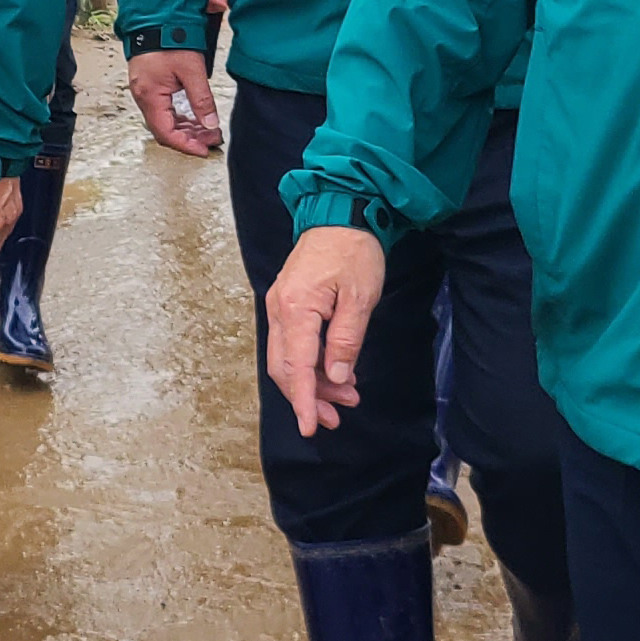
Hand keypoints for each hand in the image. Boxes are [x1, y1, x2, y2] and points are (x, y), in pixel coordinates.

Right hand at [129, 48, 220, 155]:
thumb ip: (202, 99)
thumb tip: (210, 124)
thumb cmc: (169, 39)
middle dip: (188, 138)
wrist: (155, 18)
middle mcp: (143, 97)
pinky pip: (162, 109)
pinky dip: (178, 117)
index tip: (203, 150)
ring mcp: (144, 91)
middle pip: (164, 130)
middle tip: (210, 140)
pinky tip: (192, 117)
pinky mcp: (149, 85)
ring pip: (163, 120)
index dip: (186, 145)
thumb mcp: (192, 70)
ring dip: (184, 128)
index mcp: (150, 96)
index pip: (166, 133)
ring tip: (206, 129)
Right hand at [265, 226, 387, 434]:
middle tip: (335, 418)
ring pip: (286, 358)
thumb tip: (334, 377)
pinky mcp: (287, 303)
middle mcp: (279, 309)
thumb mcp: (360, 298)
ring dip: (312, 382)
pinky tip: (333, 372)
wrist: (340, 213)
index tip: (310, 427)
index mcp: (296, 308)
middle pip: (284, 367)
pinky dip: (309, 364)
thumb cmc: (354, 251)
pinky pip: (291, 344)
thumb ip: (345, 340)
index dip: (304, 401)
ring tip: (345, 395)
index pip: (296, 366)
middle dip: (308, 397)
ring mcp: (279, 306)